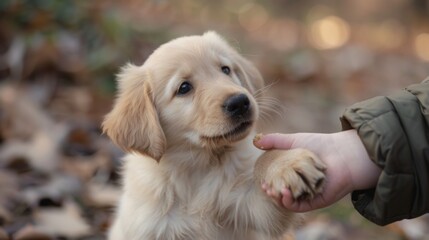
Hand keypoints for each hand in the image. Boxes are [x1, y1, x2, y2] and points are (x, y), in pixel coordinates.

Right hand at [253, 130, 380, 211]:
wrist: (343, 153)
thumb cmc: (320, 144)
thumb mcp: (293, 140)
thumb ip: (275, 141)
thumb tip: (255, 141)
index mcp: (295, 173)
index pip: (278, 182)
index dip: (268, 184)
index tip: (261, 181)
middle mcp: (301, 185)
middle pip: (282, 193)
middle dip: (271, 193)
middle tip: (264, 187)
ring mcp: (308, 194)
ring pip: (289, 201)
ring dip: (278, 199)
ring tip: (271, 191)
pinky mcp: (316, 201)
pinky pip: (299, 206)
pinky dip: (290, 202)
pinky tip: (284, 194)